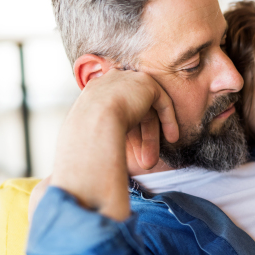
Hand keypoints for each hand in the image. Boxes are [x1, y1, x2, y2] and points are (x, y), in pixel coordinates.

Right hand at [50, 69, 178, 220]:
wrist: (94, 121)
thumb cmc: (82, 140)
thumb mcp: (83, 140)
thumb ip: (94, 142)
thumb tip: (85, 173)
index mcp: (91, 95)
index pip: (112, 113)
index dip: (123, 135)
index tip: (127, 155)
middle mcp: (108, 84)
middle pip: (130, 113)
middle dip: (139, 140)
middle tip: (144, 164)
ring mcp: (127, 80)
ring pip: (145, 110)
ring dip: (151, 137)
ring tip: (152, 162)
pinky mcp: (145, 83)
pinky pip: (161, 100)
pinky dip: (168, 119)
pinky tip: (172, 138)